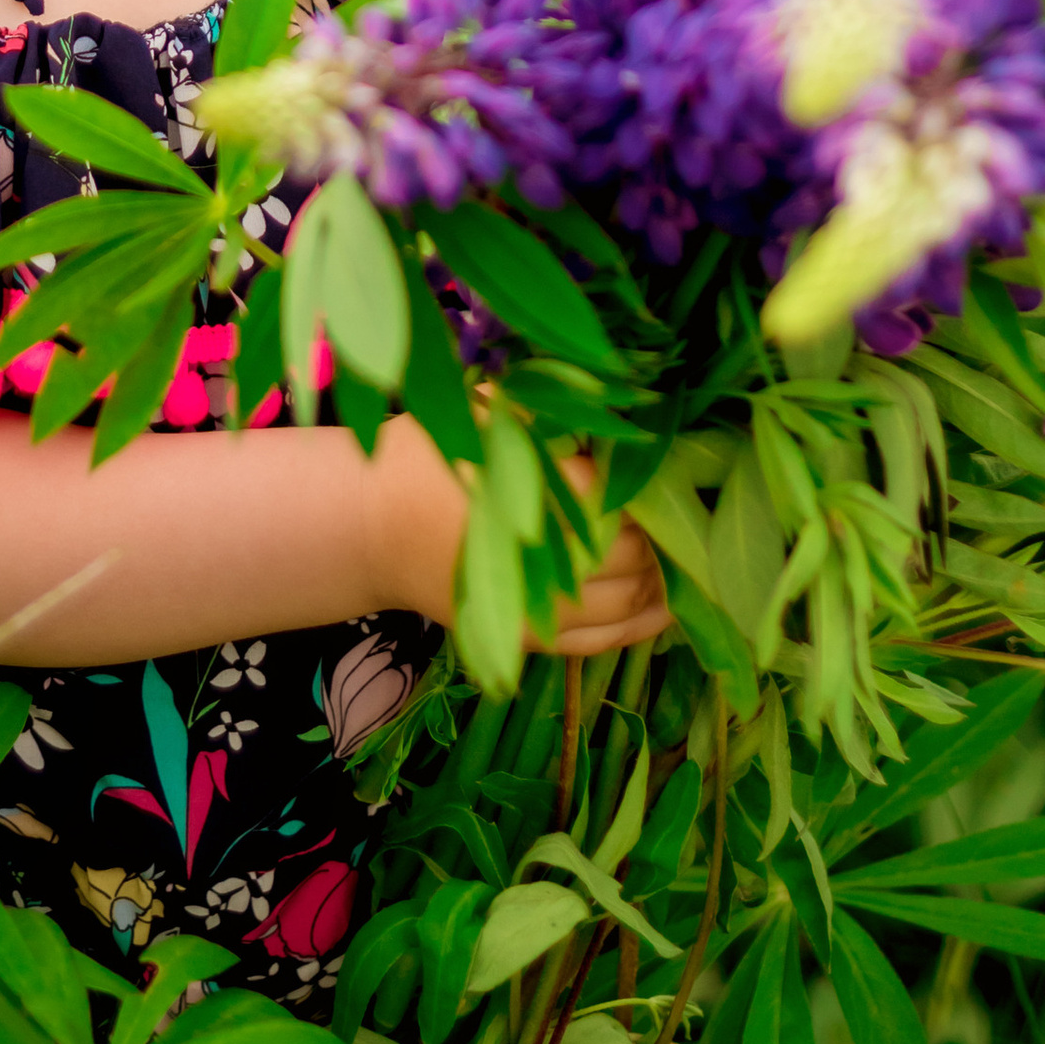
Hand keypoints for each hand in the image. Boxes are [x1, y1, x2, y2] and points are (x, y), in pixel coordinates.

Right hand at [363, 420, 673, 656]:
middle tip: (675, 514)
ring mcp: (536, 609)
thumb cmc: (426, 457)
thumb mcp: (486, 412)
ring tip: (676, 558)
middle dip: (659, 538)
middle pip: (630, 556)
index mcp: (534, 495)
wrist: (367, 524)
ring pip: (624, 603)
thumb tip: (621, 403)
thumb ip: (550, 407)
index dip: (651, 494)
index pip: (622, 503)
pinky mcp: (528, 639)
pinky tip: (663, 607)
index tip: (669, 476)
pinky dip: (638, 626)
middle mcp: (542, 560)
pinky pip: (600, 641)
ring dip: (658, 582)